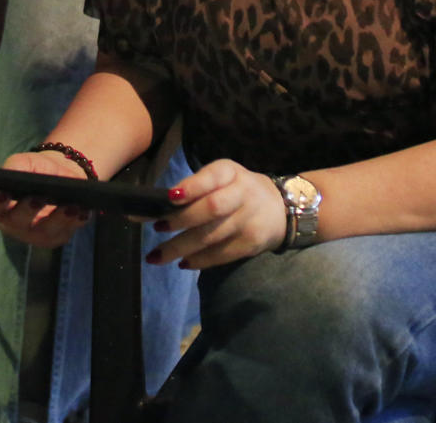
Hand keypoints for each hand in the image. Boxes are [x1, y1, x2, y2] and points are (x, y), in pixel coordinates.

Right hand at [0, 148, 90, 248]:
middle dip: (28, 210)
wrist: (60, 177)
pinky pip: (66, 232)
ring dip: (58, 219)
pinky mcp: (56, 238)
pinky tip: (83, 211)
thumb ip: (10, 168)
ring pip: (45, 231)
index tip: (3, 192)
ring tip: (70, 206)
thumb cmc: (35, 170)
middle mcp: (13, 225)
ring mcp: (35, 235)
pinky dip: (75, 221)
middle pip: (18, 222)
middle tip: (39, 197)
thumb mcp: (24, 162)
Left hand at [147, 160, 287, 269]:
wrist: (279, 209)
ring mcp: (248, 221)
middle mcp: (243, 194)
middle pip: (212, 208)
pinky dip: (199, 260)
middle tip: (158, 228)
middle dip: (181, 220)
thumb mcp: (222, 177)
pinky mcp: (251, 244)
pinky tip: (182, 262)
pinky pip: (221, 254)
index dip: (192, 187)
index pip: (212, 177)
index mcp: (230, 172)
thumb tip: (157, 204)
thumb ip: (196, 186)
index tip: (170, 197)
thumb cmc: (237, 189)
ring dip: (181, 247)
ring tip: (155, 256)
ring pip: (212, 236)